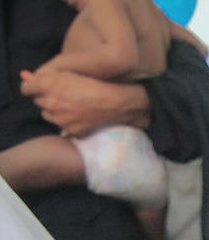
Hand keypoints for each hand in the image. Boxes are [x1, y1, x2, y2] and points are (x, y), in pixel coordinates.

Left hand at [19, 69, 150, 136]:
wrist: (117, 103)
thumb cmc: (95, 83)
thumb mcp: (69, 72)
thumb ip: (44, 74)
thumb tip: (24, 75)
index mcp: (49, 84)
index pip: (26, 88)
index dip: (33, 87)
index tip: (41, 87)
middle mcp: (51, 102)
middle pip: (38, 102)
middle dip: (46, 98)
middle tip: (63, 95)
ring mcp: (60, 118)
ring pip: (48, 115)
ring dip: (54, 111)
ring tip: (71, 106)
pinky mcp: (70, 130)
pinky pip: (61, 125)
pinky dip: (67, 121)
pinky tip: (79, 115)